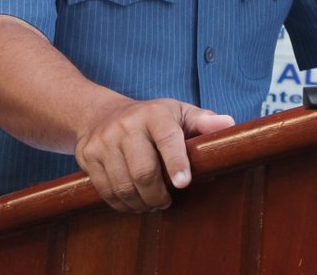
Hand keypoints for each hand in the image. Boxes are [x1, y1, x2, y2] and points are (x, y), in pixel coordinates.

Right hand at [74, 99, 233, 212]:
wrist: (99, 113)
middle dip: (158, 195)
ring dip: (141, 203)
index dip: (176, 162)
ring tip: (151, 203)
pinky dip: (122, 204)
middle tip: (167, 201)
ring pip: (123, 186)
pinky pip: (105, 191)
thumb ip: (203, 121)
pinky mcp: (86, 155)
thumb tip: (230, 125)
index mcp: (154, 114)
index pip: (167, 138)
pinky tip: (133, 202)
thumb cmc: (150, 118)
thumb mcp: (177, 112)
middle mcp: (126, 125)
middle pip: (143, 171)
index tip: (183, 183)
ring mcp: (103, 140)